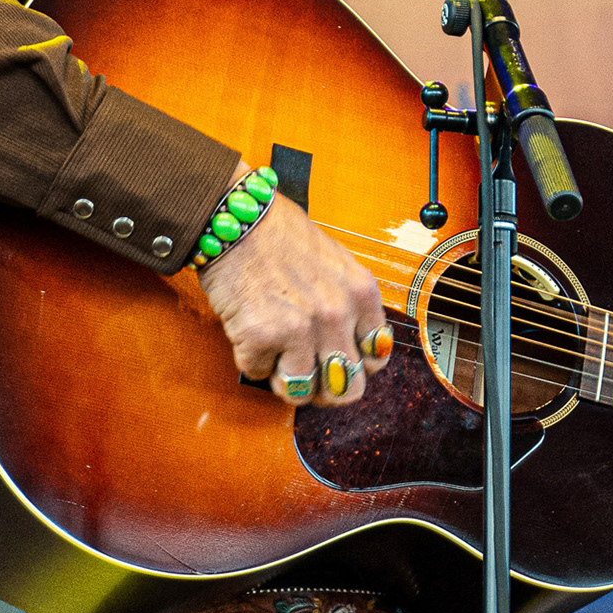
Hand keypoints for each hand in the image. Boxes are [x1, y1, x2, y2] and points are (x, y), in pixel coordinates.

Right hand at [196, 162, 388, 406]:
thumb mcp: (337, 264)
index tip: (336, 360)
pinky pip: (259, 374)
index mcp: (361, 294)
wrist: (236, 219)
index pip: (375, 359)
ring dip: (285, 379)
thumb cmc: (281, 237)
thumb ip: (351, 305)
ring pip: (302, 393)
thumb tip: (358, 352)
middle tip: (306, 374)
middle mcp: (337, 314)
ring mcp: (300, 328)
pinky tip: (248, 330)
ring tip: (274, 354)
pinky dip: (251, 360)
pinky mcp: (261, 337)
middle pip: (347, 390)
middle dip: (325, 389)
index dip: (353, 366)